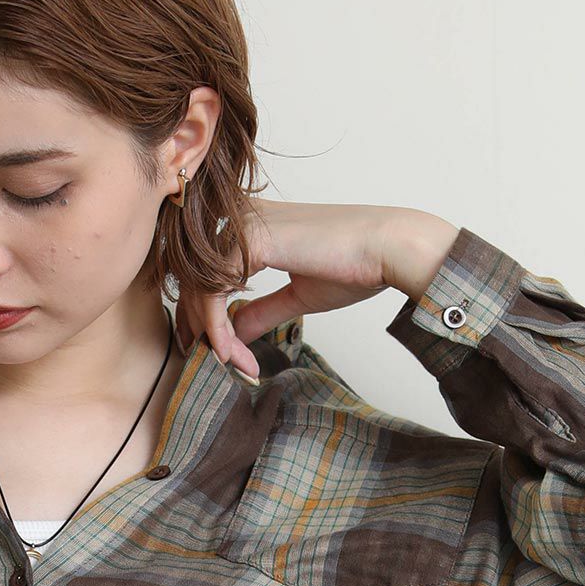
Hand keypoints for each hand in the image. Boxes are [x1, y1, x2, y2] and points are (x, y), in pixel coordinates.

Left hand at [174, 200, 450, 374]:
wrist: (390, 250)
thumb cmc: (356, 267)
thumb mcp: (297, 295)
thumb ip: (260, 311)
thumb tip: (233, 333)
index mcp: (252, 226)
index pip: (206, 273)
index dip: (207, 317)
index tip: (225, 354)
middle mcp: (242, 219)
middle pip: (193, 281)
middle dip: (202, 330)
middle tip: (222, 366)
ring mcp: (243, 226)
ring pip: (198, 288)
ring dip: (213, 336)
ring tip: (238, 365)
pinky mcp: (250, 241)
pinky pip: (212, 292)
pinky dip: (218, 330)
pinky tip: (235, 354)